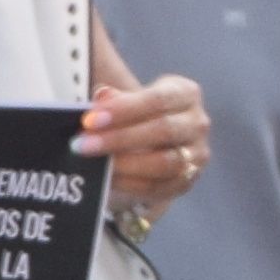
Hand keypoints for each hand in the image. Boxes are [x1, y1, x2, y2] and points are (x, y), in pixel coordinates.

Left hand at [76, 73, 211, 212]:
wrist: (157, 143)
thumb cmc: (139, 114)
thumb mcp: (129, 99)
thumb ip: (115, 99)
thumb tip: (101, 96)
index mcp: (185, 93)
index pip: (157, 99)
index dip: (123, 110)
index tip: (90, 120)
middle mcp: (197, 123)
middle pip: (163, 130)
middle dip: (119, 138)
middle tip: (82, 144)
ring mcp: (196, 154)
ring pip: (164, 162)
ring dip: (124, 164)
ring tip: (93, 163)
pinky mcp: (186, 181)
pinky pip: (158, 186)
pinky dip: (129, 183)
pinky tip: (106, 178)